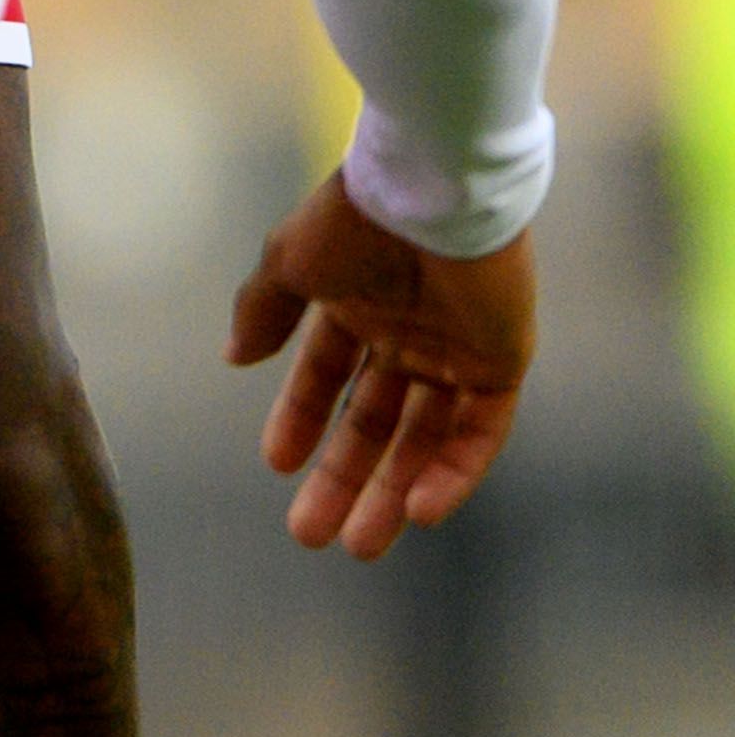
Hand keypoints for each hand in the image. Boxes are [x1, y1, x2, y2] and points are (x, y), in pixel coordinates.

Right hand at [226, 174, 531, 555]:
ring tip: (361, 545)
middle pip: (375, 424)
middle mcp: (408, 335)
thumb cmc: (355, 220)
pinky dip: (453, 472)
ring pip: (425, 439)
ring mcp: (457, 352)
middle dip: (343, 481)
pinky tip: (420, 510)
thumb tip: (235, 359)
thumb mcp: (287, 263)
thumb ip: (263, 311)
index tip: (277, 466)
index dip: (302, 423)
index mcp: (357, 308)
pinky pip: (480, 431)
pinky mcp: (502, 362)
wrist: (436, 192)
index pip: (328, 380)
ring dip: (394, 493)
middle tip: (312, 536)